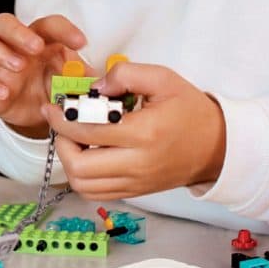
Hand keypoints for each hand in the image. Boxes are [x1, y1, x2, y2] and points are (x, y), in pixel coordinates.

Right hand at [0, 13, 93, 139]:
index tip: (82, 43)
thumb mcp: (74, 81)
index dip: (64, 29)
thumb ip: (85, 78)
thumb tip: (104, 83)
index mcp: (41, 38)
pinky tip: (1, 92)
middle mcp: (14, 45)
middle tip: (36, 48)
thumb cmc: (58, 86)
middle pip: (3, 22)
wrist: (42, 114)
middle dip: (17, 32)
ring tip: (18, 67)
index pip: (48, 23)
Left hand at [44, 62, 226, 199]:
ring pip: (84, 185)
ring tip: (72, 139)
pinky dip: (82, 176)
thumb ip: (126, 74)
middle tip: (61, 124)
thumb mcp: (163, 78)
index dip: (62, 119)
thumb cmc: (189, 109)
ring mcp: (135, 183)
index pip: (89, 130)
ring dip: (69, 162)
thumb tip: (94, 87)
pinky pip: (96, 193)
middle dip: (61, 143)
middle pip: (80, 166)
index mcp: (144, 132)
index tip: (52, 107)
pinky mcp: (134, 193)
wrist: (216, 145)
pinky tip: (87, 154)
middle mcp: (137, 163)